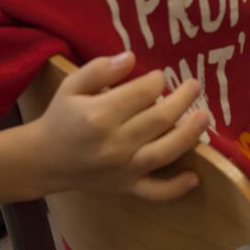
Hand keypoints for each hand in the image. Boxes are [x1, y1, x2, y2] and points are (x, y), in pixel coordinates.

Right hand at [29, 52, 209, 200]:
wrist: (44, 161)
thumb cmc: (60, 118)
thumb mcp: (72, 85)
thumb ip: (100, 68)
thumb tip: (131, 58)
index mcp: (100, 114)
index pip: (142, 93)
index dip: (157, 80)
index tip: (159, 76)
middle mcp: (115, 143)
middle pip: (160, 119)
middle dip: (183, 99)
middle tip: (194, 85)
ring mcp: (123, 169)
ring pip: (165, 152)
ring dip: (190, 134)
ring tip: (205, 117)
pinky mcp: (126, 187)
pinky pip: (155, 192)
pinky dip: (176, 188)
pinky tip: (194, 177)